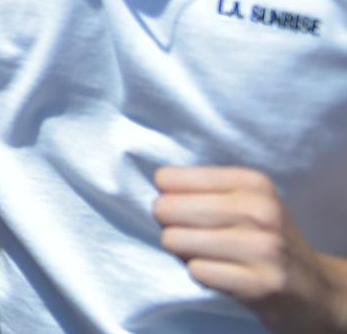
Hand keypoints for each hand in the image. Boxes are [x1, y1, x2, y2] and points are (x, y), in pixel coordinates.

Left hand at [155, 166, 346, 329]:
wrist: (315, 289)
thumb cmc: (265, 239)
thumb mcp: (246, 201)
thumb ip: (202, 189)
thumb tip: (152, 190)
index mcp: (252, 182)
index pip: (168, 179)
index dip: (166, 197)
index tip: (183, 208)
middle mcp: (259, 211)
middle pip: (166, 209)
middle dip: (169, 225)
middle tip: (193, 235)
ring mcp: (263, 249)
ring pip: (175, 240)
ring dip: (184, 252)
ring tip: (209, 254)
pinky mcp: (260, 284)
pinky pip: (197, 271)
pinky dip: (202, 274)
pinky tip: (223, 274)